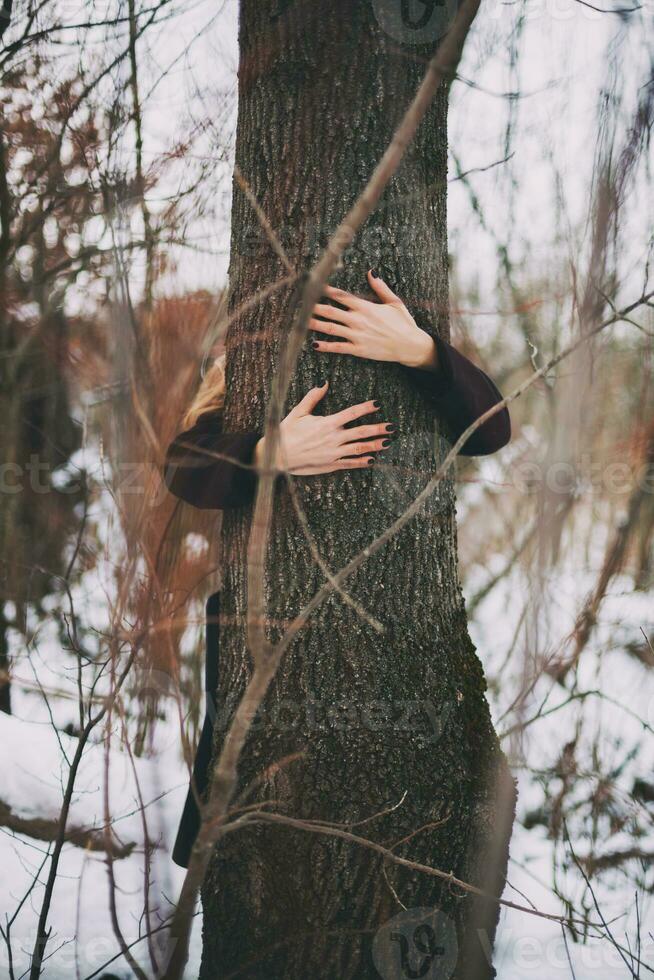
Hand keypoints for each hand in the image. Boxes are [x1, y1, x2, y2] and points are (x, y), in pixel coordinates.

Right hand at [254, 381, 393, 475]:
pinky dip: (362, 462)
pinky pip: (350, 463)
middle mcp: (333, 438)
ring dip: (375, 445)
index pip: (351, 413)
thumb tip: (324, 383)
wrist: (278, 456)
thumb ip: (312, 398)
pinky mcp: (331, 465)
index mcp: (327, 423)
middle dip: (377, 429)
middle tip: (391, 427)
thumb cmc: (286, 433)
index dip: (366, 408)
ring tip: (387, 442)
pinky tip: (372, 460)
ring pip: (359, 448)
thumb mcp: (298, 412)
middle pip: (361, 432)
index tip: (377, 404)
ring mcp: (334, 453)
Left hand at [309, 269, 439, 371]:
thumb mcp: (394, 302)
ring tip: (300, 321)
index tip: (314, 285)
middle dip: (314, 306)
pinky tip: (314, 344)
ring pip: (331, 328)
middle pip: (331, 311)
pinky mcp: (359, 350)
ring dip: (315, 324)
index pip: (341, 296)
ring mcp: (357, 335)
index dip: (326, 290)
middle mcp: (359, 319)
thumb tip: (371, 272)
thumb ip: (380, 288)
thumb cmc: (404, 323)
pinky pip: (338, 347)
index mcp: (366, 306)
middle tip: (300, 303)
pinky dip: (325, 346)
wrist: (410, 345)